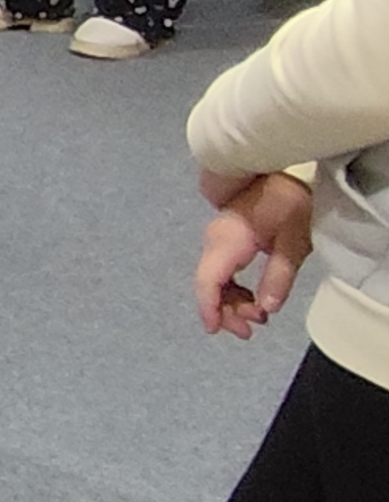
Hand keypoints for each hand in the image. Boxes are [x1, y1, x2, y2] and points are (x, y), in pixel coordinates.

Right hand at [194, 171, 314, 337]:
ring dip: (232, 301)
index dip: (209, 308)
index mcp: (228, 242)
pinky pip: (221, 269)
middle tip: (252, 330)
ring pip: (214, 279)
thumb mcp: (293, 243)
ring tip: (259, 316)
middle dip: (227, 311)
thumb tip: (267, 308)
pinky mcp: (225, 237)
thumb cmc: (290, 203)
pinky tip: (252, 298)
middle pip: (209, 283)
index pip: (209, 281)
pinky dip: (233, 288)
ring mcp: (217, 238)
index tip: (214, 330)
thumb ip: (279, 277)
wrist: (283, 170)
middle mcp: (214, 240)